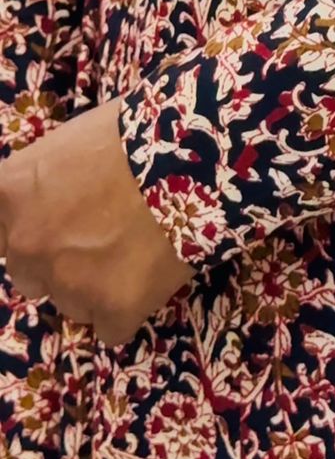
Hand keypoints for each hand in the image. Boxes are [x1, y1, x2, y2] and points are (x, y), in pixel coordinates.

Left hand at [0, 99, 194, 346]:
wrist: (192, 156)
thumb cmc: (132, 131)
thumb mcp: (67, 142)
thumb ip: (41, 181)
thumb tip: (49, 197)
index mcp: (9, 194)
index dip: (27, 229)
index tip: (53, 223)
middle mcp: (26, 245)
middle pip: (29, 273)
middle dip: (58, 260)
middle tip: (100, 235)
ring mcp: (68, 283)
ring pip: (71, 301)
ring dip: (95, 285)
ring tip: (136, 251)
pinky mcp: (113, 310)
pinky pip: (111, 326)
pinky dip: (128, 308)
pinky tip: (152, 276)